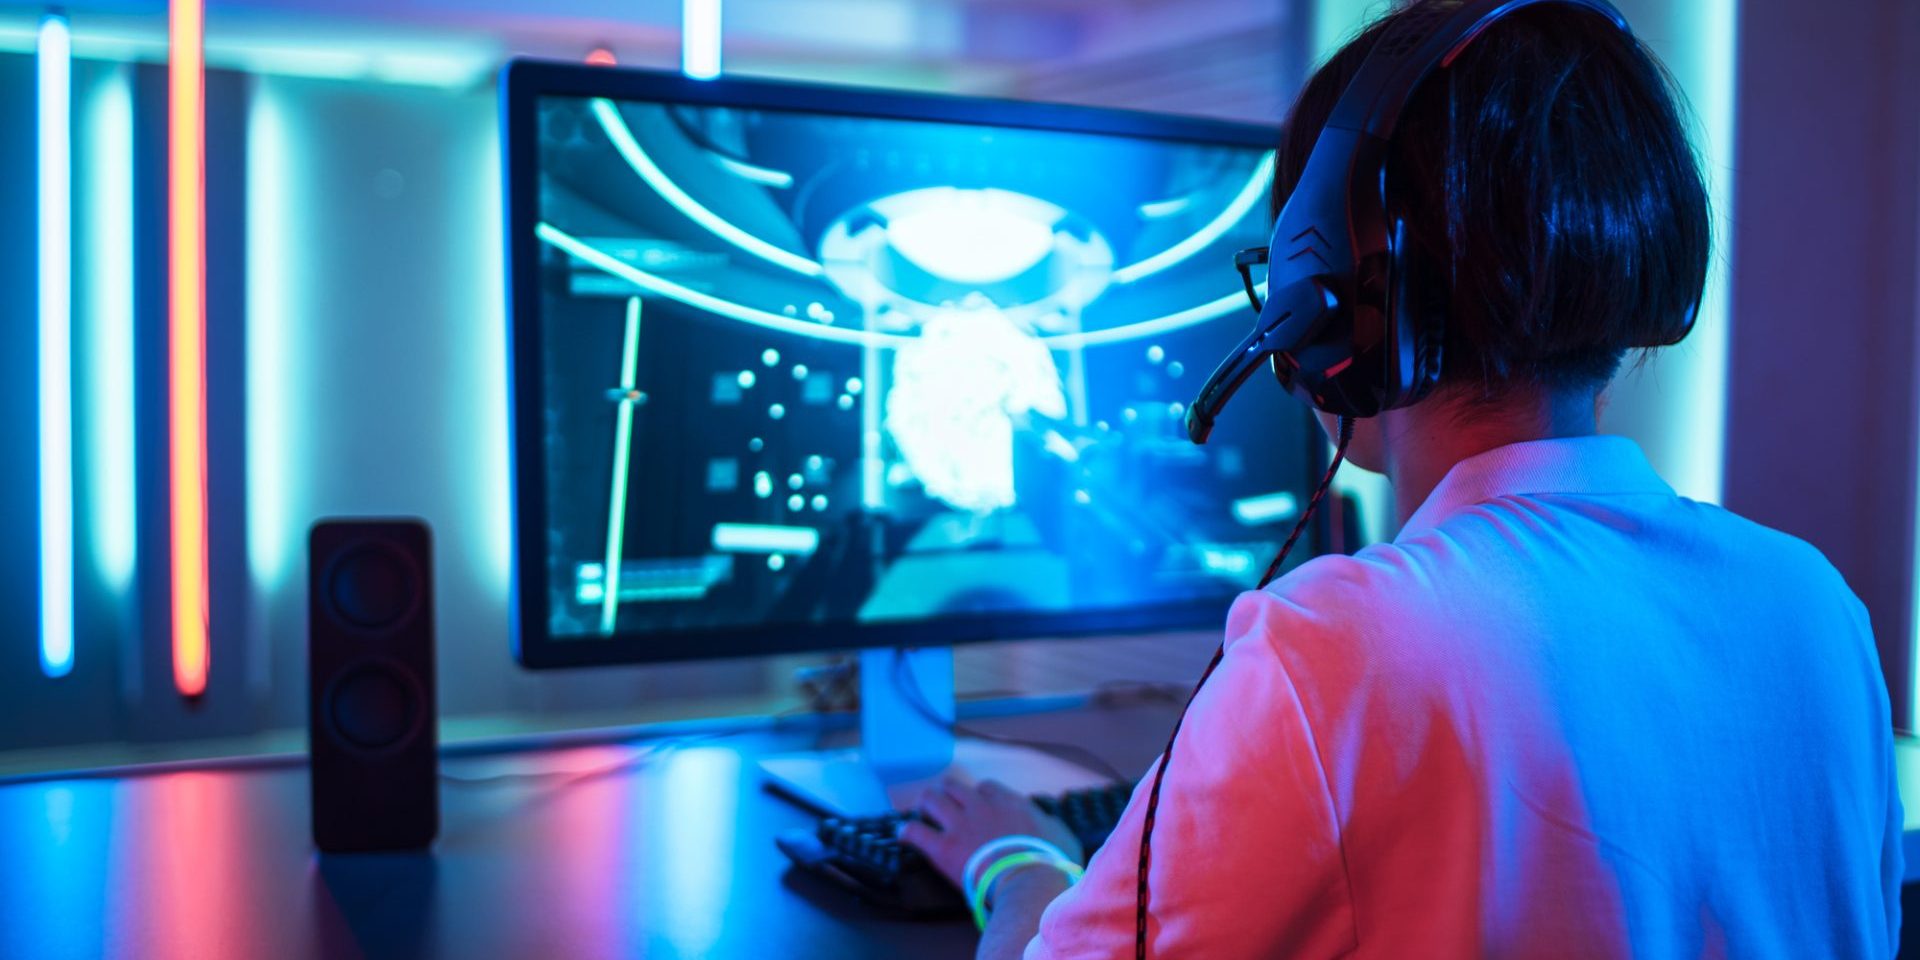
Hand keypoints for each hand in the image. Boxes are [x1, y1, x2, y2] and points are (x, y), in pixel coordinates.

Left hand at [898, 776, 1084, 891]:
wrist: (1030, 883)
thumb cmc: (1051, 864)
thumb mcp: (1062, 837)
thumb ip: (1049, 825)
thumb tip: (1048, 825)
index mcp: (1009, 803)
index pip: (987, 787)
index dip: (980, 797)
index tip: (979, 807)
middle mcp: (981, 806)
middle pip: (954, 786)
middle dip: (948, 795)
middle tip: (944, 807)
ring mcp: (960, 825)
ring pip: (931, 799)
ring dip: (925, 805)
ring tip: (921, 813)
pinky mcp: (943, 847)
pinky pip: (915, 831)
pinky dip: (907, 832)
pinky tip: (904, 835)